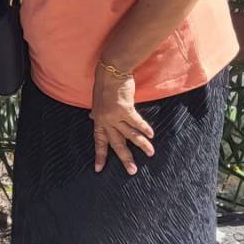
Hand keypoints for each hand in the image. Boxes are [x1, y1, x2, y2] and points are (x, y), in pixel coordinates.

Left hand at [90, 61, 154, 175]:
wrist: (110, 71)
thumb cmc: (104, 84)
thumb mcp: (97, 101)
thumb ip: (97, 112)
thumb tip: (92, 118)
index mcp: (98, 119)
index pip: (98, 141)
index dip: (99, 155)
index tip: (98, 169)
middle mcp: (105, 120)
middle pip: (116, 144)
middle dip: (125, 158)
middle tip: (132, 171)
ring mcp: (115, 116)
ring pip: (129, 135)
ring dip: (142, 145)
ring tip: (150, 153)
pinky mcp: (125, 109)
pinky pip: (137, 123)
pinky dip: (145, 129)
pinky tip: (152, 135)